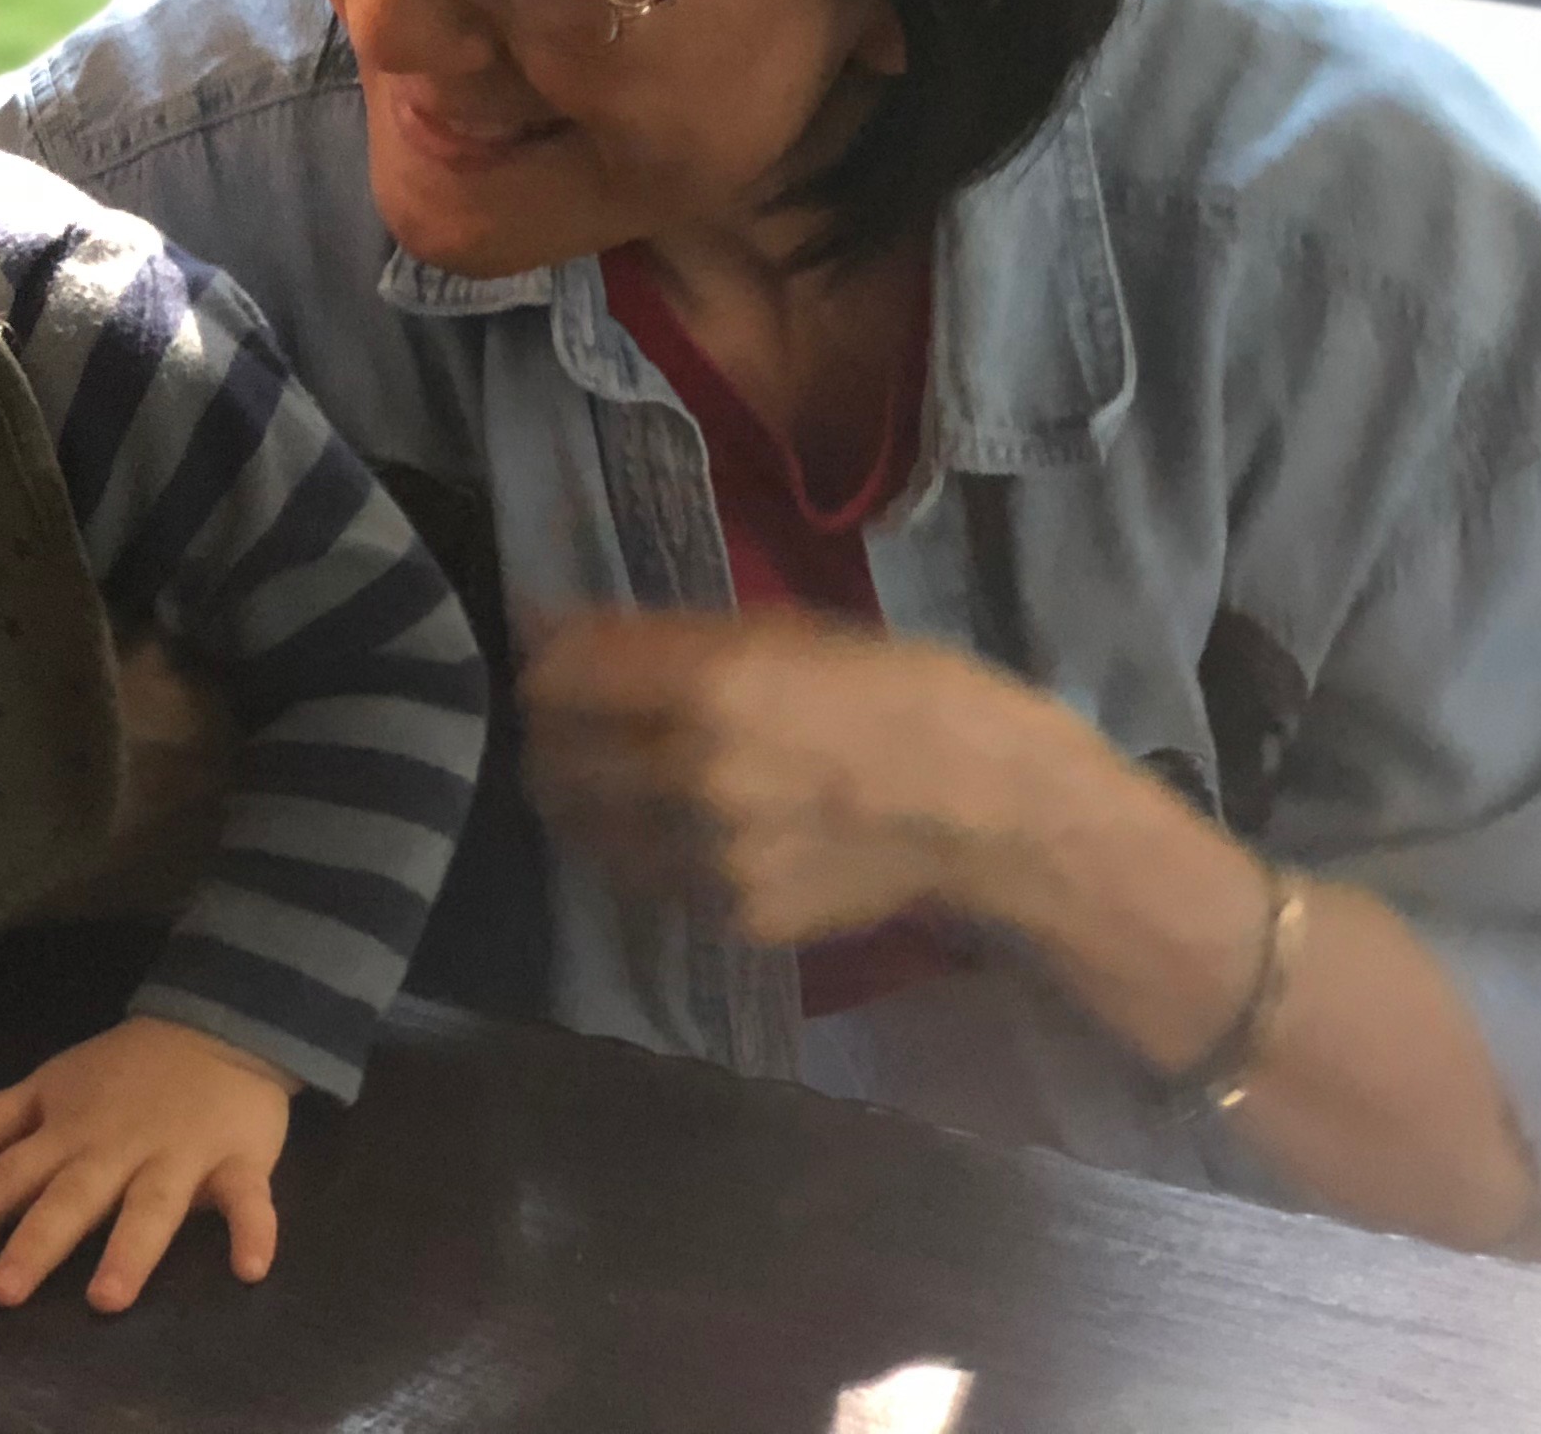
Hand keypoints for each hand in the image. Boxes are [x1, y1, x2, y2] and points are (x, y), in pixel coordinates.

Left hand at [0, 1014, 294, 1311]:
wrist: (219, 1022)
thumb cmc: (123, 1070)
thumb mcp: (46, 1086)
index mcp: (68, 1132)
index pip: (7, 1175)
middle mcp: (116, 1148)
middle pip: (72, 1198)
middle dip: (37, 1242)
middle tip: (2, 1291)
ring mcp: (178, 1154)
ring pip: (152, 1204)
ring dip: (131, 1249)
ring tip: (108, 1298)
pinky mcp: (238, 1160)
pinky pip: (246, 1198)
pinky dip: (253, 1229)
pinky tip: (250, 1267)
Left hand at [521, 607, 1058, 946]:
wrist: (995, 810)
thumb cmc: (902, 690)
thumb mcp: (785, 631)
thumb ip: (659, 635)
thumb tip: (547, 621)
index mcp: (711, 688)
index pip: (555, 679)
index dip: (546, 661)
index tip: (562, 653)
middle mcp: (694, 780)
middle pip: (551, 761)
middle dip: (554, 733)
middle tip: (586, 716)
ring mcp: (710, 861)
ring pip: (584, 831)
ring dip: (587, 796)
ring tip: (631, 771)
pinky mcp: (733, 919)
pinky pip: (648, 878)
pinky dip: (648, 846)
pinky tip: (695, 822)